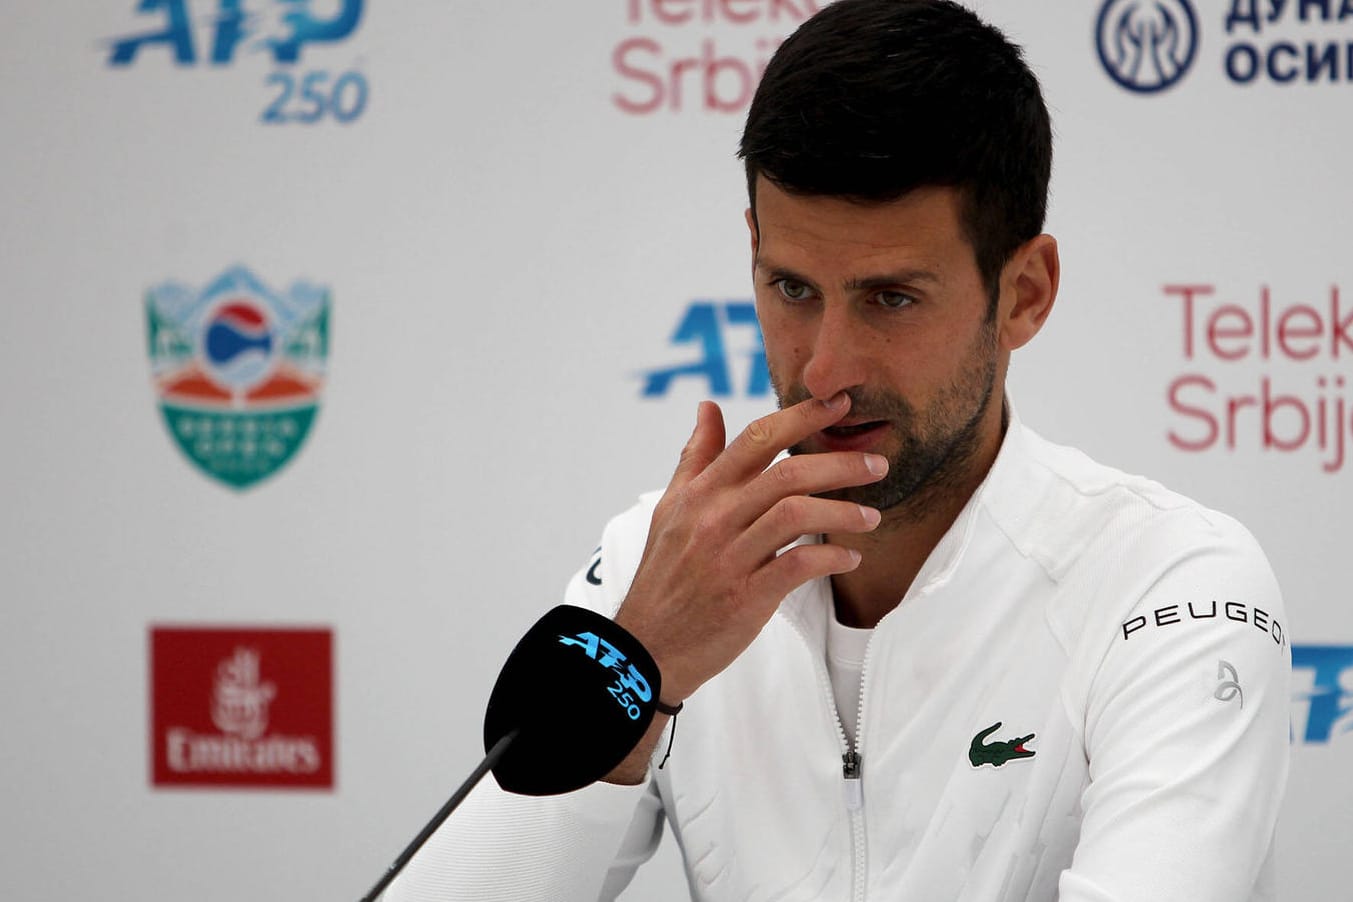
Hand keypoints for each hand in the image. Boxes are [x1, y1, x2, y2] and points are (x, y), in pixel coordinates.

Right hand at [616, 392, 886, 706]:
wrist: (647, 647)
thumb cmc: (664, 576)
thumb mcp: (670, 508)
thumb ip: (695, 456)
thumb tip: (708, 407)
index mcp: (700, 493)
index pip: (756, 439)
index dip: (802, 416)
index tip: (839, 405)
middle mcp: (714, 518)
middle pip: (787, 473)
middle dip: (841, 464)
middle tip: (878, 465)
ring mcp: (730, 557)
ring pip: (796, 514)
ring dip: (843, 512)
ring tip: (871, 517)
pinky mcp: (746, 597)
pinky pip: (799, 565)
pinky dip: (832, 557)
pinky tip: (849, 557)